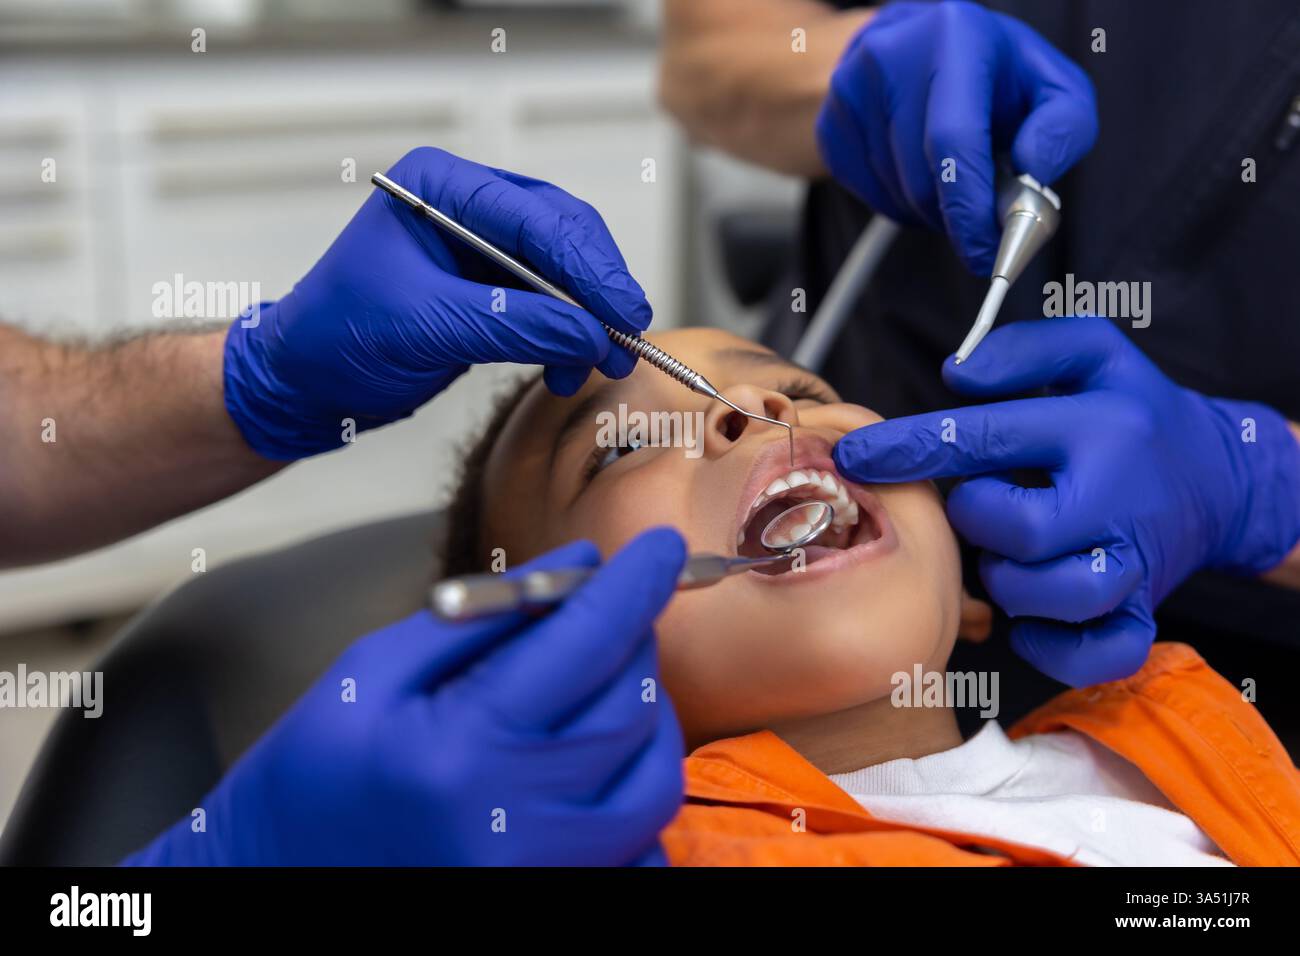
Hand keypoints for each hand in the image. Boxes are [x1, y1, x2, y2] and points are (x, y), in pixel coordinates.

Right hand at [121, 528, 688, 865]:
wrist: (268, 881)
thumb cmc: (311, 775)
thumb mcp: (373, 673)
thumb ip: (481, 617)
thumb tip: (578, 567)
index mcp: (461, 747)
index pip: (586, 643)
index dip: (636, 584)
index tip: (664, 547)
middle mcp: (515, 821)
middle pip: (629, 707)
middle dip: (631, 644)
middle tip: (602, 619)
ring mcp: (542, 875)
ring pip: (653, 780)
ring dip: (644, 719)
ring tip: (596, 691)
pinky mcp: (555, 900)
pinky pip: (643, 847)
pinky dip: (631, 794)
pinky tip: (588, 766)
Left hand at [223, 146, 650, 458]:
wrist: (302, 381)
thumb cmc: (334, 336)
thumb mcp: (425, 326)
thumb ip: (513, 325)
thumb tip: (589, 336)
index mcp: (439, 187)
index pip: (535, 217)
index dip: (588, 266)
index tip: (622, 311)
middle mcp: (467, 207)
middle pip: (562, 234)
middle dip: (597, 289)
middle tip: (625, 337)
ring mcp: (482, 248)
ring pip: (564, 270)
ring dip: (587, 318)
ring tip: (599, 361)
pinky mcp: (491, 290)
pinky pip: (549, 303)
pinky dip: (567, 336)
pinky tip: (569, 365)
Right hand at [816, 1, 1096, 272]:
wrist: (917, 48)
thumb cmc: (992, 73)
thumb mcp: (1051, 85)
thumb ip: (1064, 129)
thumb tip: (1034, 173)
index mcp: (956, 38)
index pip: (953, 140)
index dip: (969, 208)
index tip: (985, 253)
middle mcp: (893, 58)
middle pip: (921, 179)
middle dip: (956, 217)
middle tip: (981, 218)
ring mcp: (851, 92)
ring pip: (895, 195)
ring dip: (931, 210)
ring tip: (951, 179)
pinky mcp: (831, 124)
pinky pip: (868, 195)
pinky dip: (901, 204)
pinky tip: (919, 173)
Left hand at [832, 317, 1299, 685]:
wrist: (1220, 475)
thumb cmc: (1134, 414)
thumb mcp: (1092, 354)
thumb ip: (1022, 350)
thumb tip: (955, 375)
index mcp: (1097, 428)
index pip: (985, 438)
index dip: (910, 448)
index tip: (857, 456)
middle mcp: (1115, 499)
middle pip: (1016, 530)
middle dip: (975, 519)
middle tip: (980, 504)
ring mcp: (1132, 563)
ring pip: (1053, 594)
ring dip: (1010, 582)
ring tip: (1010, 556)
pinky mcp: (1141, 611)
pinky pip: (1095, 652)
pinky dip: (1051, 646)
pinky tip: (1031, 617)